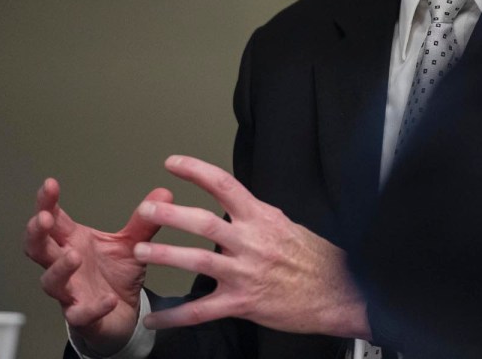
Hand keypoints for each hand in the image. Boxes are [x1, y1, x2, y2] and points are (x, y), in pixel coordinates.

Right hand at [23, 178, 172, 354]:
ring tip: (74, 256)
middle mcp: (66, 265)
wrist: (123, 314)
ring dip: (59, 269)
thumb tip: (164, 193)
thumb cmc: (116, 275)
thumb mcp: (132, 244)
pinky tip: (107, 299)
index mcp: (74, 242)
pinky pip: (82, 314)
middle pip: (39, 248)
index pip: (53, 219)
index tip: (50, 183)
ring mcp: (71, 292)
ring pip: (52, 281)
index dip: (47, 203)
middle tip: (44, 219)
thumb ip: (144, 221)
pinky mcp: (83, 317)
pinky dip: (93, 308)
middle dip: (37, 233)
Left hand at [134, 155, 371, 338]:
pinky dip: (175, 316)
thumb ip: (259, 219)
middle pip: (204, 222)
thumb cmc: (317, 260)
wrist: (340, 293)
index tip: (173, 163)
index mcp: (263, 218)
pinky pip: (201, 311)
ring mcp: (246, 273)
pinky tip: (156, 318)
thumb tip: (238, 209)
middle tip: (147, 208)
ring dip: (165, 254)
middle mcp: (252, 242)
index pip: (225, 186)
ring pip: (197, 261)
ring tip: (142, 250)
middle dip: (171, 214)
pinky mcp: (243, 303)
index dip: (196, 171)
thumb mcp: (289, 227)